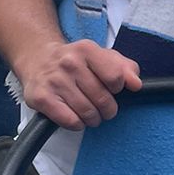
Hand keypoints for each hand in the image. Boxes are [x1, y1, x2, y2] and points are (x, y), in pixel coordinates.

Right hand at [18, 37, 140, 128]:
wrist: (37, 59)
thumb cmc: (75, 61)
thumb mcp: (101, 56)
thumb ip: (124, 67)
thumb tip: (136, 84)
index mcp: (87, 49)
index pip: (115, 77)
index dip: (118, 89)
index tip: (113, 90)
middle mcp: (69, 63)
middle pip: (102, 99)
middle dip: (108, 109)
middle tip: (104, 109)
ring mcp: (54, 80)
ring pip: (87, 112)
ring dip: (93, 119)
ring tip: (91, 114)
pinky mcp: (41, 97)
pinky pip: (70, 121)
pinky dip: (77, 124)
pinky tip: (76, 117)